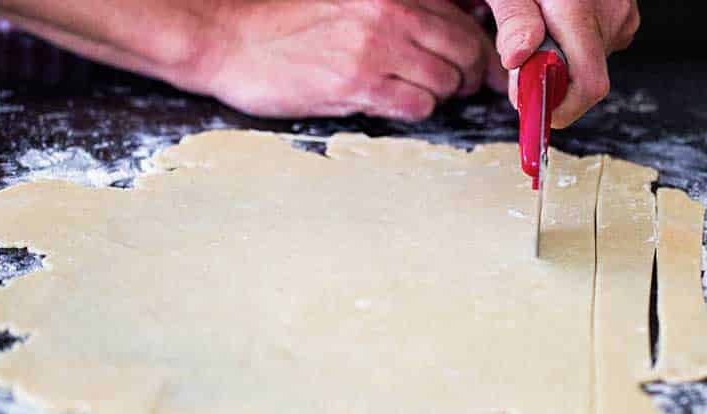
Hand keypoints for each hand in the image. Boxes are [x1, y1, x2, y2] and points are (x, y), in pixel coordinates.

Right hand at [191, 0, 504, 120]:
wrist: (231, 39)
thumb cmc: (283, 26)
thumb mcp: (345, 4)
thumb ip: (389, 15)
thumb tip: (433, 35)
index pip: (456, 15)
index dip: (474, 45)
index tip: (475, 63)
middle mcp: (387, 11)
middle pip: (462, 47)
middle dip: (469, 72)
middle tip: (462, 86)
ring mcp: (374, 47)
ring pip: (444, 80)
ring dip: (442, 95)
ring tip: (424, 96)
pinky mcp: (358, 84)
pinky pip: (416, 105)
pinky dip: (417, 110)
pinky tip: (400, 105)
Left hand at [488, 0, 637, 126]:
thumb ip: (513, 18)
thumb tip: (519, 57)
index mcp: (580, 9)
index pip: (588, 87)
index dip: (561, 108)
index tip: (535, 108)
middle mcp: (609, 13)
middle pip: (583, 78)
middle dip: (549, 79)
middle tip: (522, 57)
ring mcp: (622, 12)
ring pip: (589, 62)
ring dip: (561, 59)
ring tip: (542, 26)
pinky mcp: (625, 11)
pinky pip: (599, 44)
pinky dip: (575, 43)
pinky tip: (560, 19)